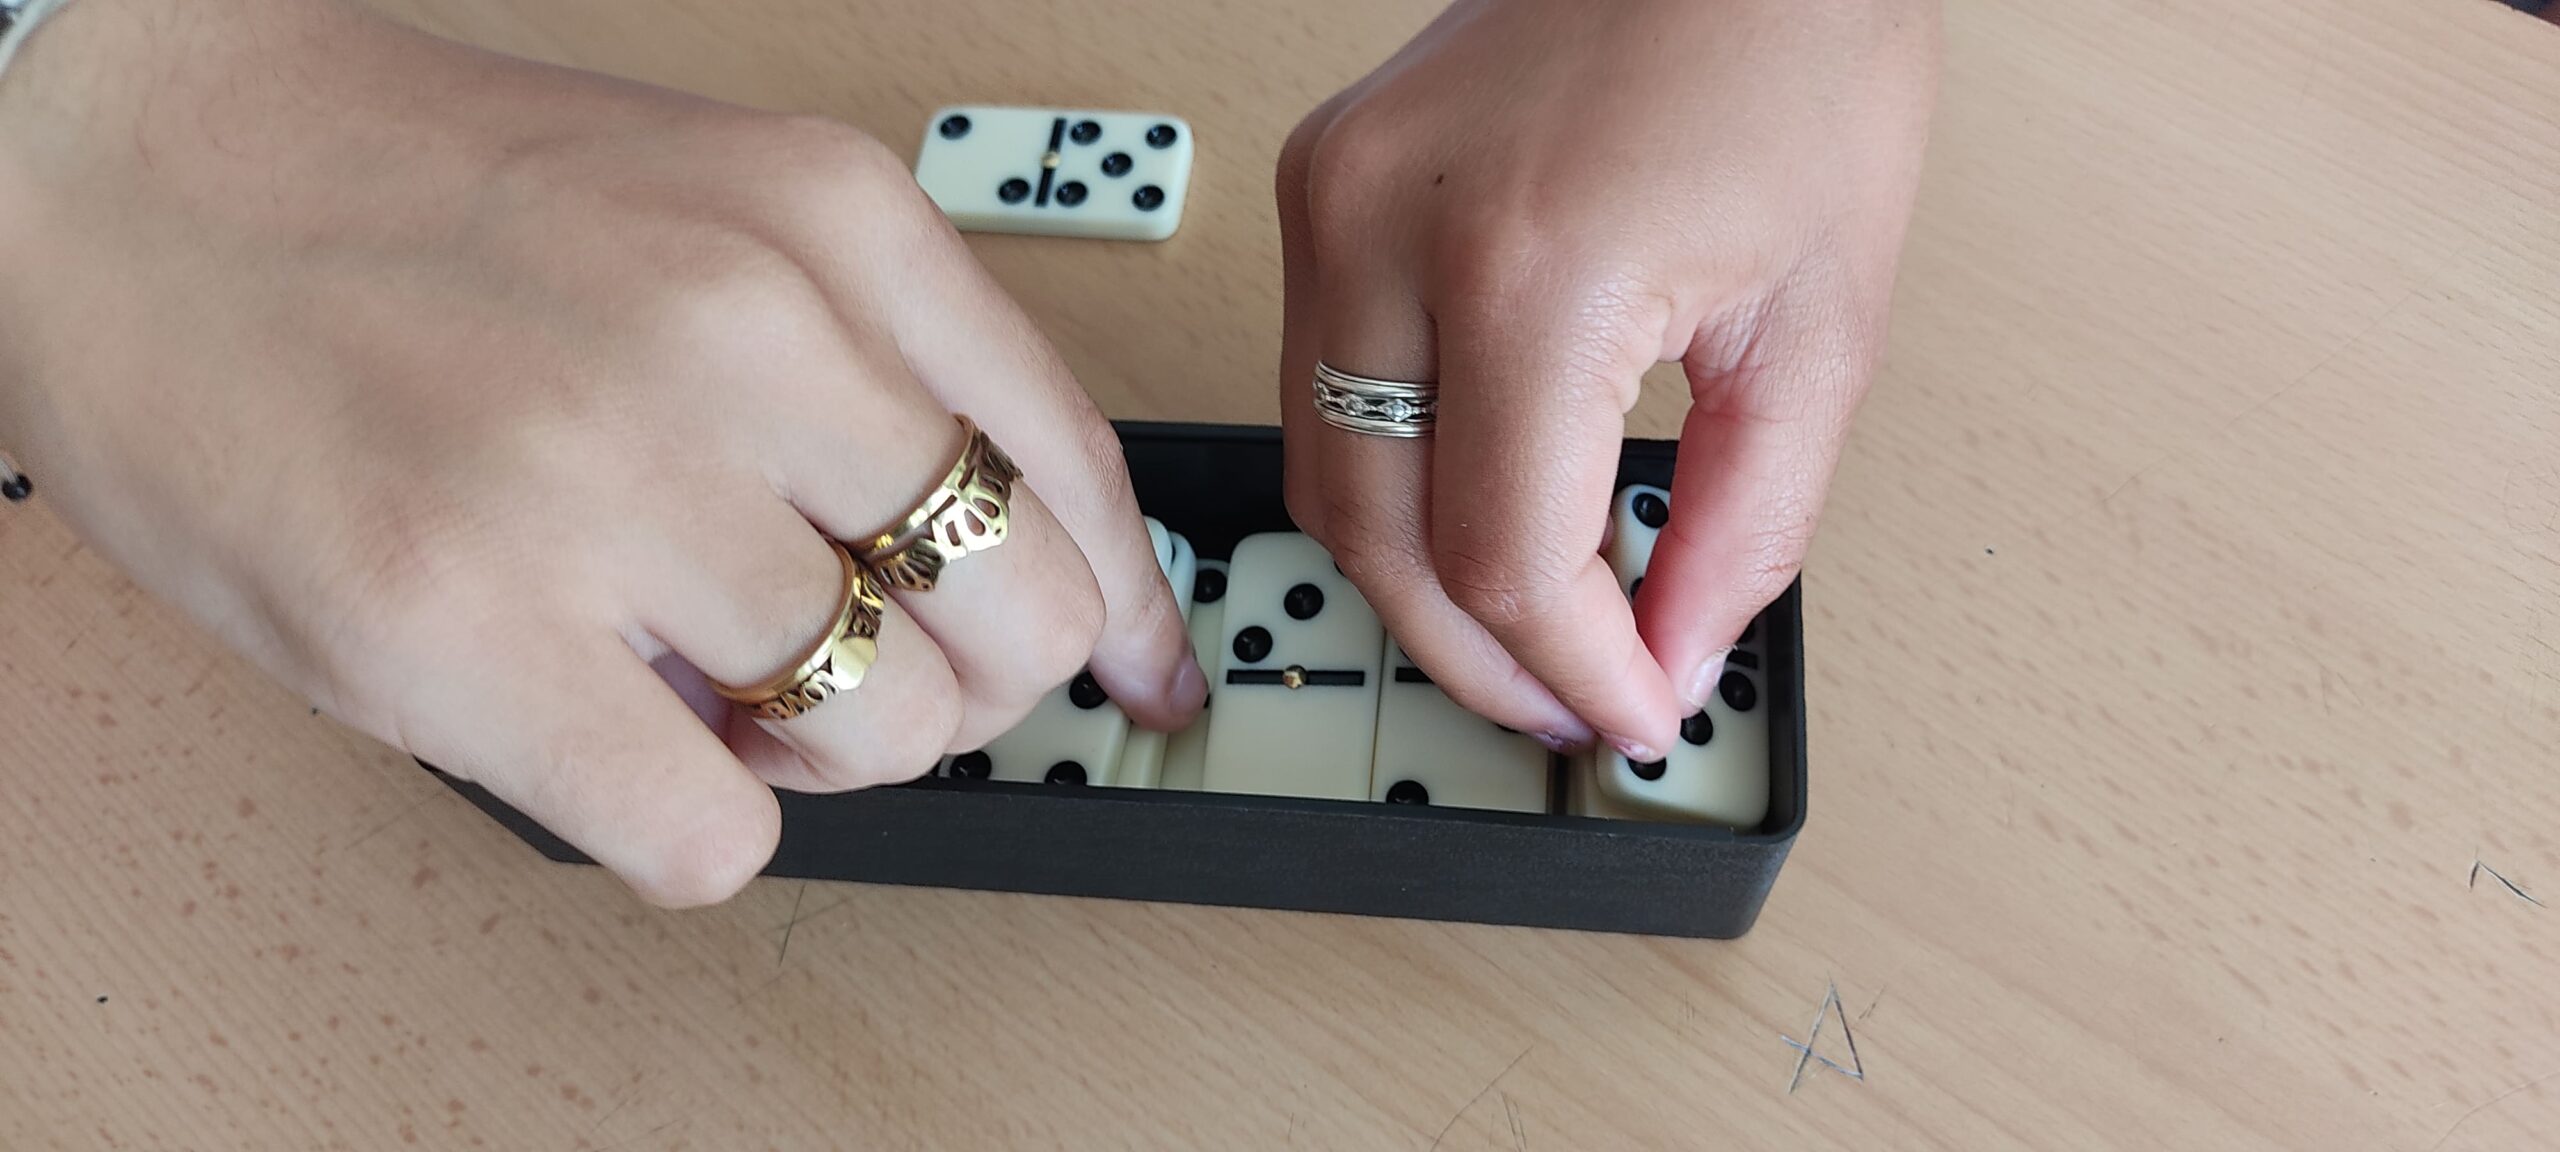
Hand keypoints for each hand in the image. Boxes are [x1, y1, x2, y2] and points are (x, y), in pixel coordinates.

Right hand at [0, 0, 1202, 905]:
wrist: (126, 167)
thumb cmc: (419, 202)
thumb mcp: (719, 211)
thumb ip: (896, 370)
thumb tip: (1080, 585)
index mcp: (830, 219)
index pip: (1078, 470)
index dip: (1124, 605)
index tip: (1135, 672)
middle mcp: (743, 333)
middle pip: (1026, 623)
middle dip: (962, 679)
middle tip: (853, 660)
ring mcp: (604, 481)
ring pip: (896, 736)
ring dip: (821, 749)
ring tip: (700, 678)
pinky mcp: (463, 630)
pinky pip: (719, 838)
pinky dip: (694, 822)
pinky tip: (614, 732)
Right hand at [1274, 0, 1935, 757]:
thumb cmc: (1793, 57)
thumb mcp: (1820, 324)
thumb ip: (1745, 524)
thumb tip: (1671, 657)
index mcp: (1529, 264)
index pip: (1505, 557)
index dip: (1575, 674)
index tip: (1638, 716)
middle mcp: (1389, 228)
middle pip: (1381, 540)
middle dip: (1482, 659)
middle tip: (1575, 708)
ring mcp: (1330, 200)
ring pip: (1326, 479)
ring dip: (1421, 583)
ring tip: (1532, 630)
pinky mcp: (1318, 185)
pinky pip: (1321, 390)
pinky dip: (1396, 481)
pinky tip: (1487, 507)